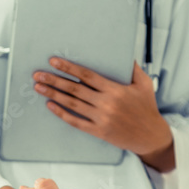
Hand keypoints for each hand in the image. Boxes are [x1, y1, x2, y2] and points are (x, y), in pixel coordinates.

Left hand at [33, 60, 175, 171]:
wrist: (151, 136)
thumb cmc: (147, 107)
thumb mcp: (144, 84)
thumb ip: (132, 68)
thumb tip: (123, 52)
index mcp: (115, 90)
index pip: (87, 75)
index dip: (69, 67)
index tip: (54, 61)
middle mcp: (106, 104)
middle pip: (75, 89)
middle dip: (54, 80)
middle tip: (38, 74)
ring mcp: (101, 118)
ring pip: (72, 104)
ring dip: (53, 95)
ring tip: (39, 87)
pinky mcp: (98, 131)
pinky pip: (76, 122)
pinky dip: (61, 114)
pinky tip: (50, 106)